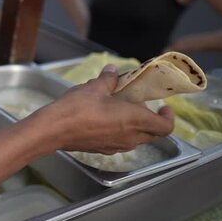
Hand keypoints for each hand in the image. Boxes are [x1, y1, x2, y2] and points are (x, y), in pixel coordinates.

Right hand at [35, 65, 173, 154]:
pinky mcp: (102, 150)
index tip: (163, 107)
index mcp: (134, 120)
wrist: (53, 130)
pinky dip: (120, 132)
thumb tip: (113, 71)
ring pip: (136, 139)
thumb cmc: (77, 108)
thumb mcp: (95, 87)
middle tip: (136, 104)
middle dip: (149, 119)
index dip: (168, 117)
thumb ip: (109, 80)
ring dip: (134, 126)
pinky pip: (120, 142)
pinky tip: (104, 120)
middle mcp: (129, 137)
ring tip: (119, 110)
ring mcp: (116, 146)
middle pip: (151, 133)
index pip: (165, 126)